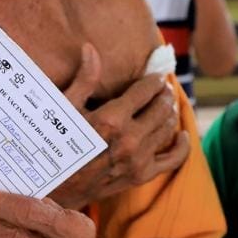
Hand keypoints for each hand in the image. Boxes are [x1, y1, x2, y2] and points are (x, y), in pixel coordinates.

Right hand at [50, 43, 188, 209]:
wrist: (55, 188)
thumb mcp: (65, 109)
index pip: (146, 90)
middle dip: (164, 93)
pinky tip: (182, 135)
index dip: (154, 79)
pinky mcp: (141, 176)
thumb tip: (91, 49)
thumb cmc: (55, 144)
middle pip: (161, 107)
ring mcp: (138, 159)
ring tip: (166, 104)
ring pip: (167, 127)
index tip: (155, 75)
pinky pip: (172, 160)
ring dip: (170, 112)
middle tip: (162, 87)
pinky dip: (181, 146)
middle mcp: (129, 139)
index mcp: (112, 119)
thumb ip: (84, 79)